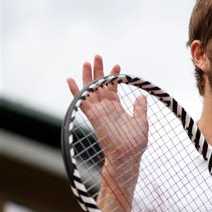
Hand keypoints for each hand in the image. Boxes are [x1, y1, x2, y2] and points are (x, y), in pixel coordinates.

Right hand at [67, 55, 147, 189]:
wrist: (128, 156)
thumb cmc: (136, 143)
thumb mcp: (141, 121)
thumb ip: (139, 109)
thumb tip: (141, 96)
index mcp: (117, 109)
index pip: (112, 88)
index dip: (114, 76)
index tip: (118, 65)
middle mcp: (106, 108)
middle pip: (99, 85)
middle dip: (98, 70)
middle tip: (97, 55)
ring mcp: (99, 112)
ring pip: (90, 90)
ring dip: (87, 76)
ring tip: (87, 61)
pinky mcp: (93, 116)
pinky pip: (82, 102)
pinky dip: (75, 91)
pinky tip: (70, 80)